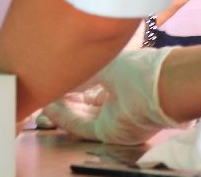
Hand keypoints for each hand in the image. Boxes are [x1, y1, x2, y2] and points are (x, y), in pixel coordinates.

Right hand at [42, 47, 186, 144]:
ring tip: (40, 95)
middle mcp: (115, 102)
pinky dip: (63, 118)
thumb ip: (80, 75)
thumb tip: (61, 76)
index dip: (70, 81)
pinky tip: (48, 106)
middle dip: (62, 96)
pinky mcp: (108, 133)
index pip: (90, 86)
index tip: (52, 74)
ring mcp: (112, 119)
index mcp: (118, 82)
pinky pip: (81, 126)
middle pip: (83, 103)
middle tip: (42, 87)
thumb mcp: (101, 66)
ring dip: (59, 107)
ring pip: (79, 116)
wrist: (160, 87)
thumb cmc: (138, 69)